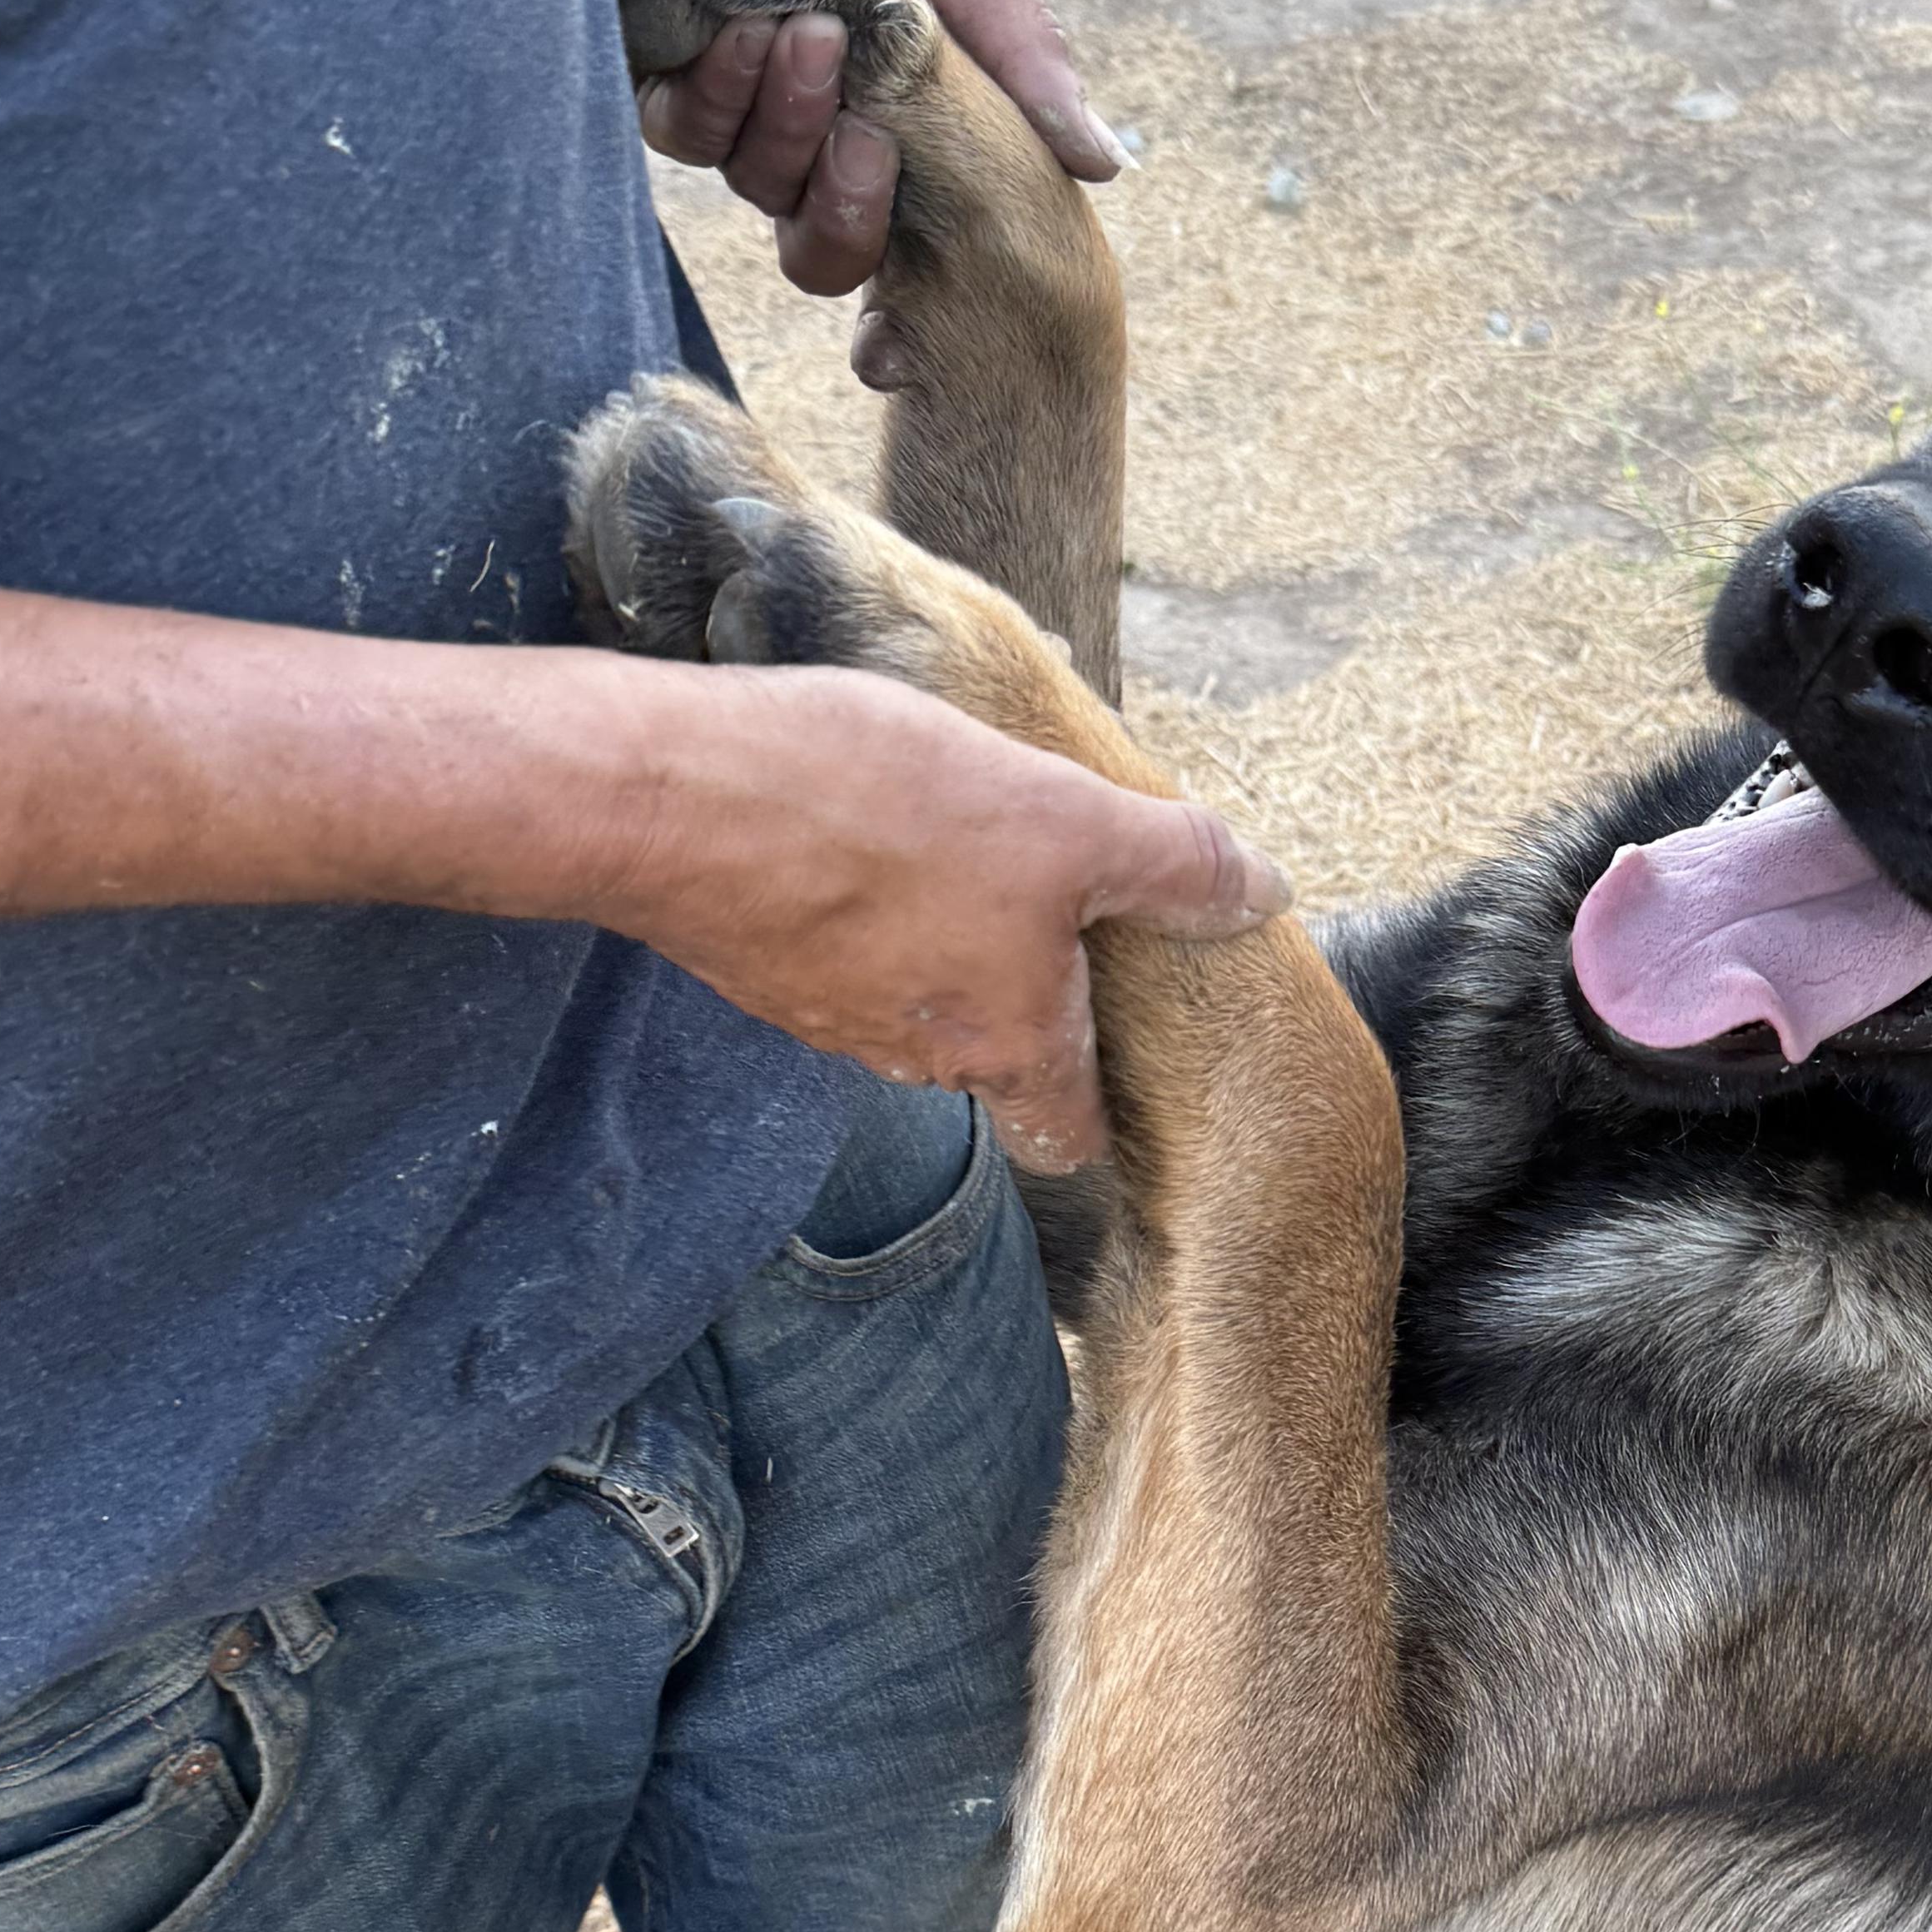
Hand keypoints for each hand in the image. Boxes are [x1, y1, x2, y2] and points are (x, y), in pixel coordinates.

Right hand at [599, 663, 1284, 1172]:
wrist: (667, 798)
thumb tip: (1263, 889)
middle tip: (1046, 894)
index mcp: (1010, 1046)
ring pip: (915, 1000)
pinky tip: (857, 825)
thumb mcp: (1065, 818)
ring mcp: (829, 1017)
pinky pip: (839, 950)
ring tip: (950, 838)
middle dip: (1025, 990)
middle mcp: (919, 1060)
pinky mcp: (761, 964)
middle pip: (997, 1056)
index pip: (1072, 1134)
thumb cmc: (876, 812)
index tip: (1123, 1041)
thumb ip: (1171, 864)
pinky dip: (861, 904)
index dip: (1105, 1099)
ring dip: (940, 937)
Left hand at [636, 0, 1114, 300]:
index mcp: (894, 119)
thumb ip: (1023, 55)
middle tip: (864, 127)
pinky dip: (718, 95)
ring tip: (806, 32)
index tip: (905, 219)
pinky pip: (685, 138)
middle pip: (824, 248)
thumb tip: (1106, 165)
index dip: (898, 264)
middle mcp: (812, 134)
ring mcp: (736, 112)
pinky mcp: (666, 78)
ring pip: (759, 189)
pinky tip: (739, 29)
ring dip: (787, 123)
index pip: (898, 240)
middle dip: (846, 202)